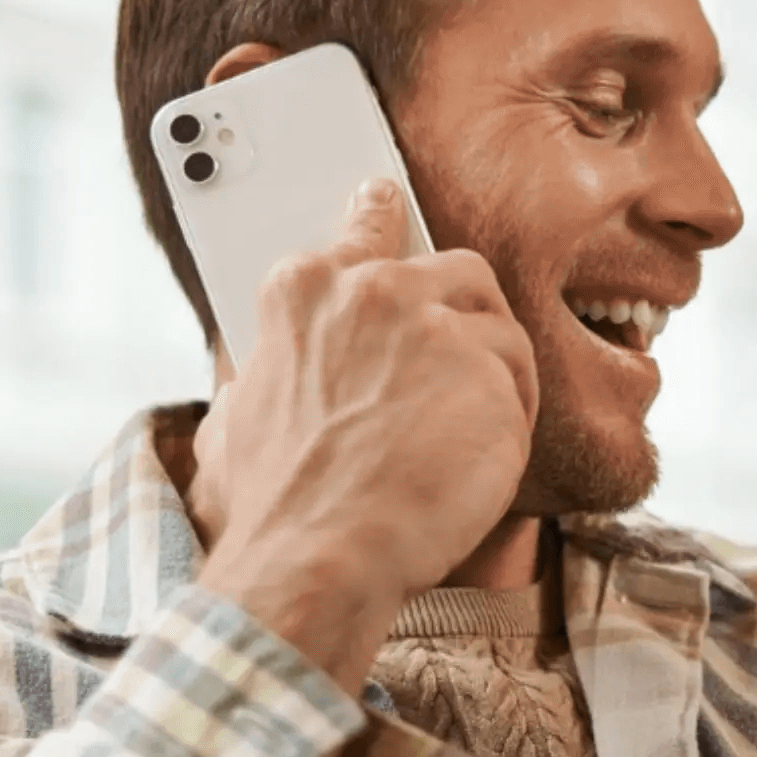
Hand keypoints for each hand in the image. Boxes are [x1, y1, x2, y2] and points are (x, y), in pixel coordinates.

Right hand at [190, 179, 537, 692]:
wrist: (319, 557)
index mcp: (305, 290)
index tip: (389, 199)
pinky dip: (512, 423)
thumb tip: (257, 378)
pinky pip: (521, 384)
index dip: (384, 217)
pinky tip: (480, 463)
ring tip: (462, 441)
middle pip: (455, 271)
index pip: (366, 223)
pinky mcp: (490, 371)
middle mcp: (373, 290)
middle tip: (459, 375)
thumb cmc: (275, 506)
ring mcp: (437, 326)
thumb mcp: (234, 419)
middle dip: (464, 320)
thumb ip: (265, 373)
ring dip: (492, 381)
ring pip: (497, 329)